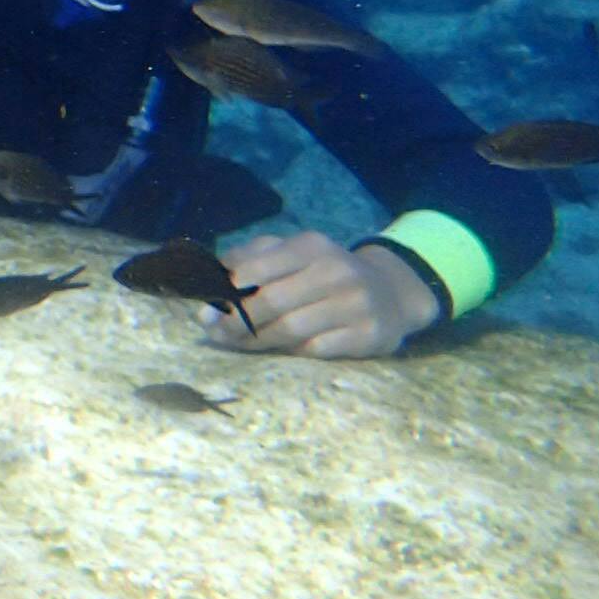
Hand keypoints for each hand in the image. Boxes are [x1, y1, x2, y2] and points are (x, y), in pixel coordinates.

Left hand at [202, 229, 440, 359]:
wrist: (391, 292)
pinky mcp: (369, 334)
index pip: (255, 269)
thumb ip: (248, 263)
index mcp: (310, 246)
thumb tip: (208, 289)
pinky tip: (281, 350)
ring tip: (238, 344)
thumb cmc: (324, 274)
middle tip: (216, 334)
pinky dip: (292, 352)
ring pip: (291, 330)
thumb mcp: (291, 255)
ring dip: (256, 342)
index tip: (206, 311)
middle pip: (270, 302)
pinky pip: (316, 350)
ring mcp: (356, 303)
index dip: (224, 293)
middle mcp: (336, 270)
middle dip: (236, 322)